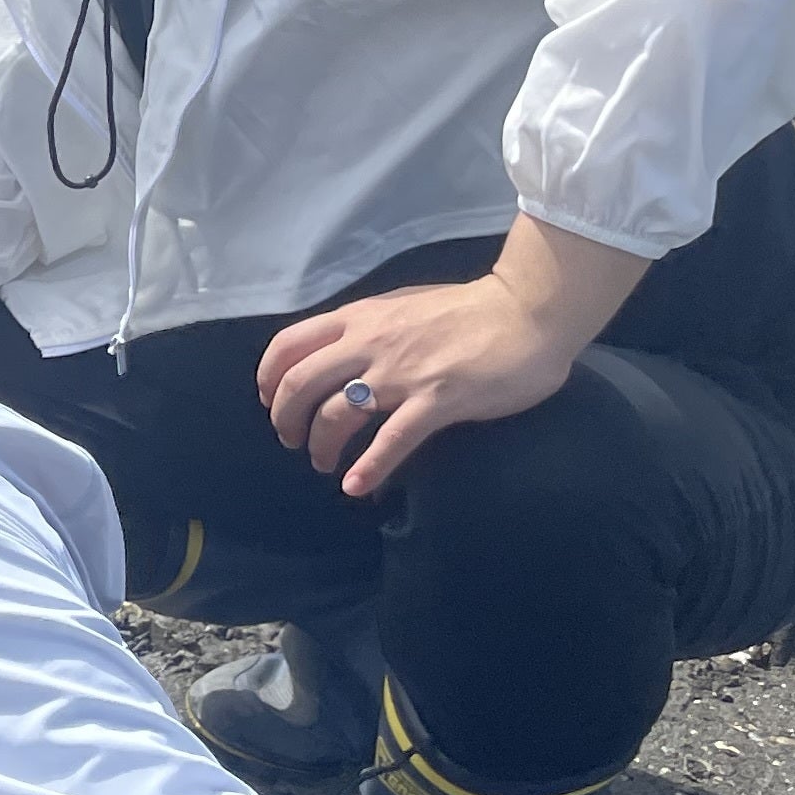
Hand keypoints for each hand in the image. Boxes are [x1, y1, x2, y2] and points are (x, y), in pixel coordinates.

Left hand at [257, 275, 584, 497]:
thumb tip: (338, 349)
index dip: (269, 377)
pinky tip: (357, 488)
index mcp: (359, 319)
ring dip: (321, 446)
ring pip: (338, 414)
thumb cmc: (467, 310)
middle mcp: (370, 343)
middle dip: (285, 418)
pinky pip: (393, 439)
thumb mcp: (401, 306)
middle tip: (291, 441)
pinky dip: (370, 467)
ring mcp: (402, 373)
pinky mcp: (438, 400)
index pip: (289, 344)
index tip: (269, 401)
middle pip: (300, 383)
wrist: (525, 311)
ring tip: (324, 465)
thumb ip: (367, 327)